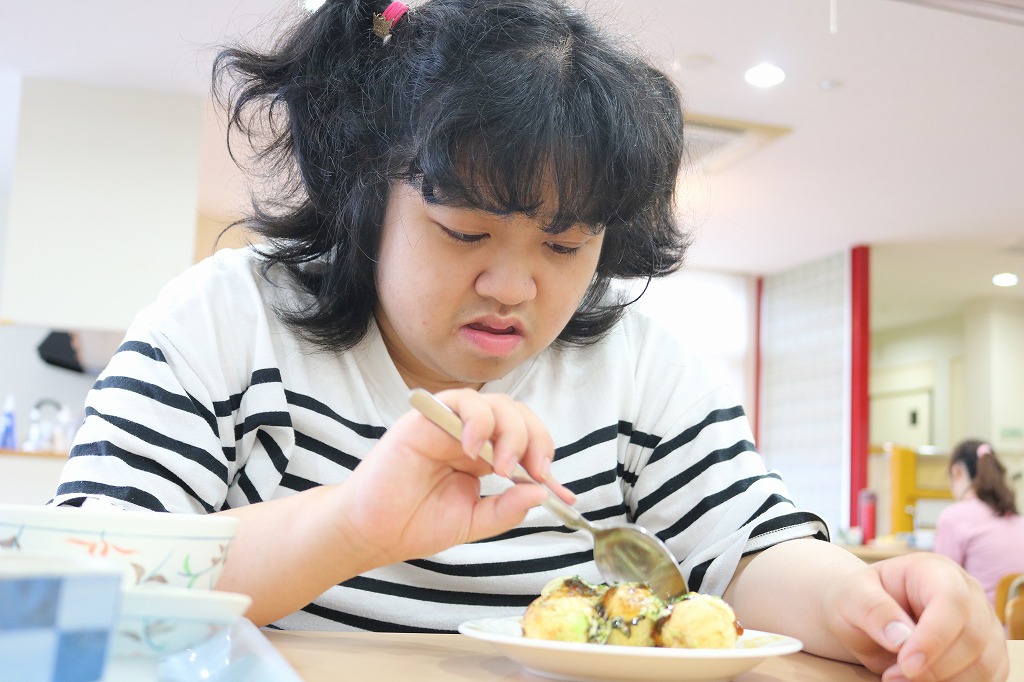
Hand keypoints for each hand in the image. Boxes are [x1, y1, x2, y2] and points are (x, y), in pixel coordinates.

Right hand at [338, 389, 572, 567]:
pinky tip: (472, 449)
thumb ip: (506, 509)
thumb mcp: (473, 522)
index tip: (562, 491)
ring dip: (509, 431)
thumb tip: (541, 492)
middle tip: (534, 472)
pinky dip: (475, 419)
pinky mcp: (426, 418)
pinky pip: (459, 400)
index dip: (547, 460)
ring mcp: (449, 424)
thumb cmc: (416, 524)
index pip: (526, 442)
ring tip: (502, 467)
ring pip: (495, 403)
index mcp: (485, 457)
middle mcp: (470, 435)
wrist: (373, 533)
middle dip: (536, 440)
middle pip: (517, 415)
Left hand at [825, 552, 1007, 680]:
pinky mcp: (988, 656)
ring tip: (900, 680)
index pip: (952, 601)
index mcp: (936, 571)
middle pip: (973, 638)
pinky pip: (988, 680)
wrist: (866, 613)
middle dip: (934, 667)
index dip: (934, 637)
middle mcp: (969, 595)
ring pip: (985, 665)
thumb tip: (900, 639)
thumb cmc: (860, 599)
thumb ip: (873, 610)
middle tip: (892, 676)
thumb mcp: (852, 595)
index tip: (906, 664)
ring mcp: (984, 625)